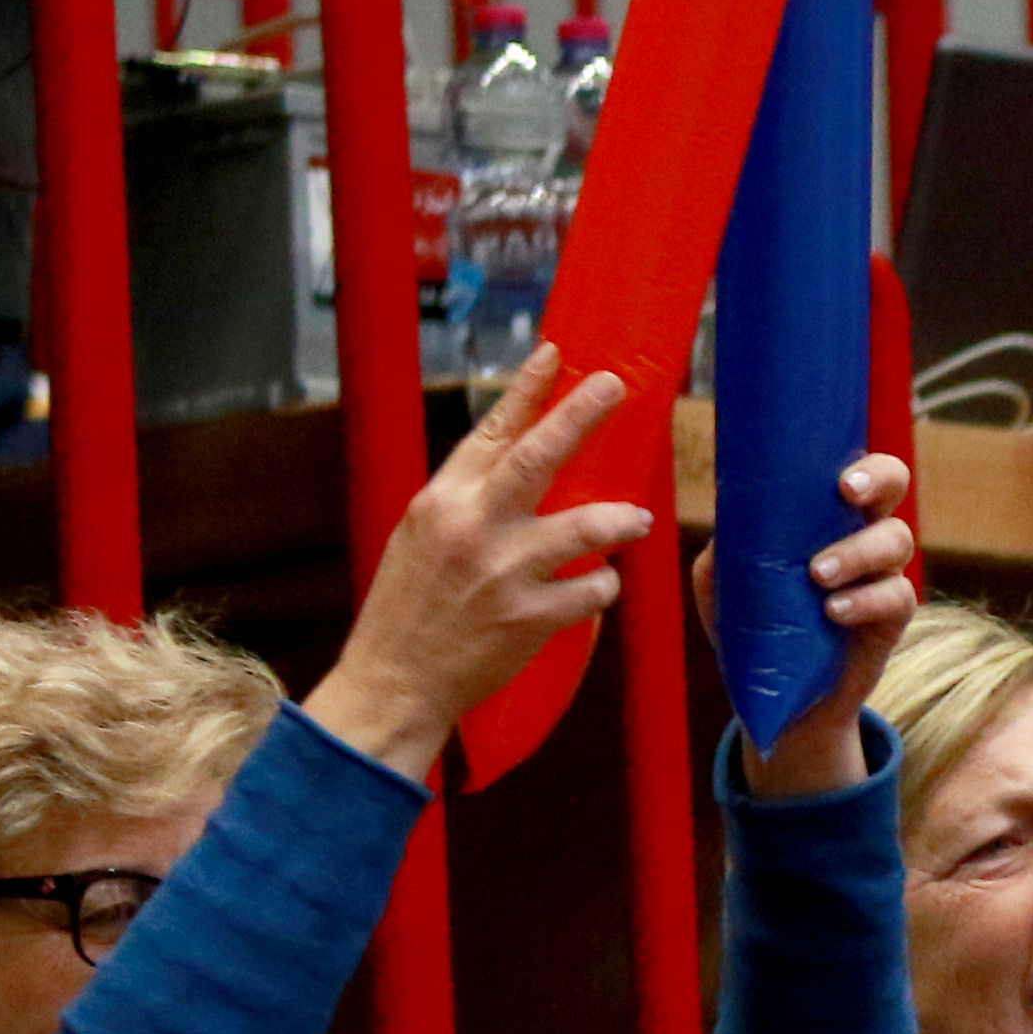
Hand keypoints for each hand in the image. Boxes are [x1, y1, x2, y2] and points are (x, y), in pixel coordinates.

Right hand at [302, 351, 649, 778]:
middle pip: (537, 457)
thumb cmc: (409, 607)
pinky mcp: (529, 619)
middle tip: (615, 385)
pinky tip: (597, 589)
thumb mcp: (421, 536)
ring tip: (638, 515)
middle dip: (579, 416)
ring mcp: (503, 573)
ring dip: (617, 518)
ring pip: (581, 529)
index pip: (491, 432)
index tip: (557, 354)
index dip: (527, 390)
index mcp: (442, 501)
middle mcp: (473, 528)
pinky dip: (601, 588)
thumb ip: (467, 500)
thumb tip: (515, 461)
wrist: (394, 679)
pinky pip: (590, 593)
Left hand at [718, 450, 921, 797]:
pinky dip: (865, 600)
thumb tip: (727, 519)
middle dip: (878, 479)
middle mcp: (861, 533)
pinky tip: (834, 612)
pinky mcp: (893, 618)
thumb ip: (726, 552)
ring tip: (818, 575)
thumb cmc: (752, 628)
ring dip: (858, 551)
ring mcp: (882, 574)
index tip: (838, 475)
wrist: (778, 699)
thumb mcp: (724, 586)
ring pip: (897, 538)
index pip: (851, 468)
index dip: (857, 461)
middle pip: (895, 484)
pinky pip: (897, 595)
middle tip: (846, 494)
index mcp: (825, 514)